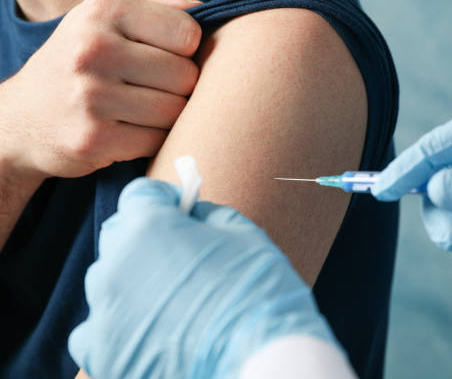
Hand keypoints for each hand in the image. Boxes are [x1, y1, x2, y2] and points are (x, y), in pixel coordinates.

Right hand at [0, 0, 201, 178]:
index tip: (162, 56)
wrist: (25, 119)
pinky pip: (158, 141)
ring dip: (167, 117)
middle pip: (186, 76)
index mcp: (102, 10)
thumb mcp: (108, 16)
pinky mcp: (94, 138)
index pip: (188, 33)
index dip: (185, 50)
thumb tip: (202, 9)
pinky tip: (129, 130)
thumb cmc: (82, 61)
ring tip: (140, 110)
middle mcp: (93, 49)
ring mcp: (91, 96)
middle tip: (149, 88)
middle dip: (178, 87)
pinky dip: (153, 140)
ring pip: (176, 111)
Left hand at [68, 178, 334, 377]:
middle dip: (146, 234)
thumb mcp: (243, 233)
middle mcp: (116, 263)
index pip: (140, 194)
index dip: (163, 198)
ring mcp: (105, 310)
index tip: (180, 210)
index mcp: (149, 226)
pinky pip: (94, 327)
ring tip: (171, 296)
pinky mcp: (103, 351)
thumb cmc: (257, 292)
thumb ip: (207, 214)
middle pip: (119, 234)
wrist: (257, 357)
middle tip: (181, 252)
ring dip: (133, 277)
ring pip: (107, 279)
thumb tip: (191, 214)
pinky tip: (148, 326)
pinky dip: (118, 323)